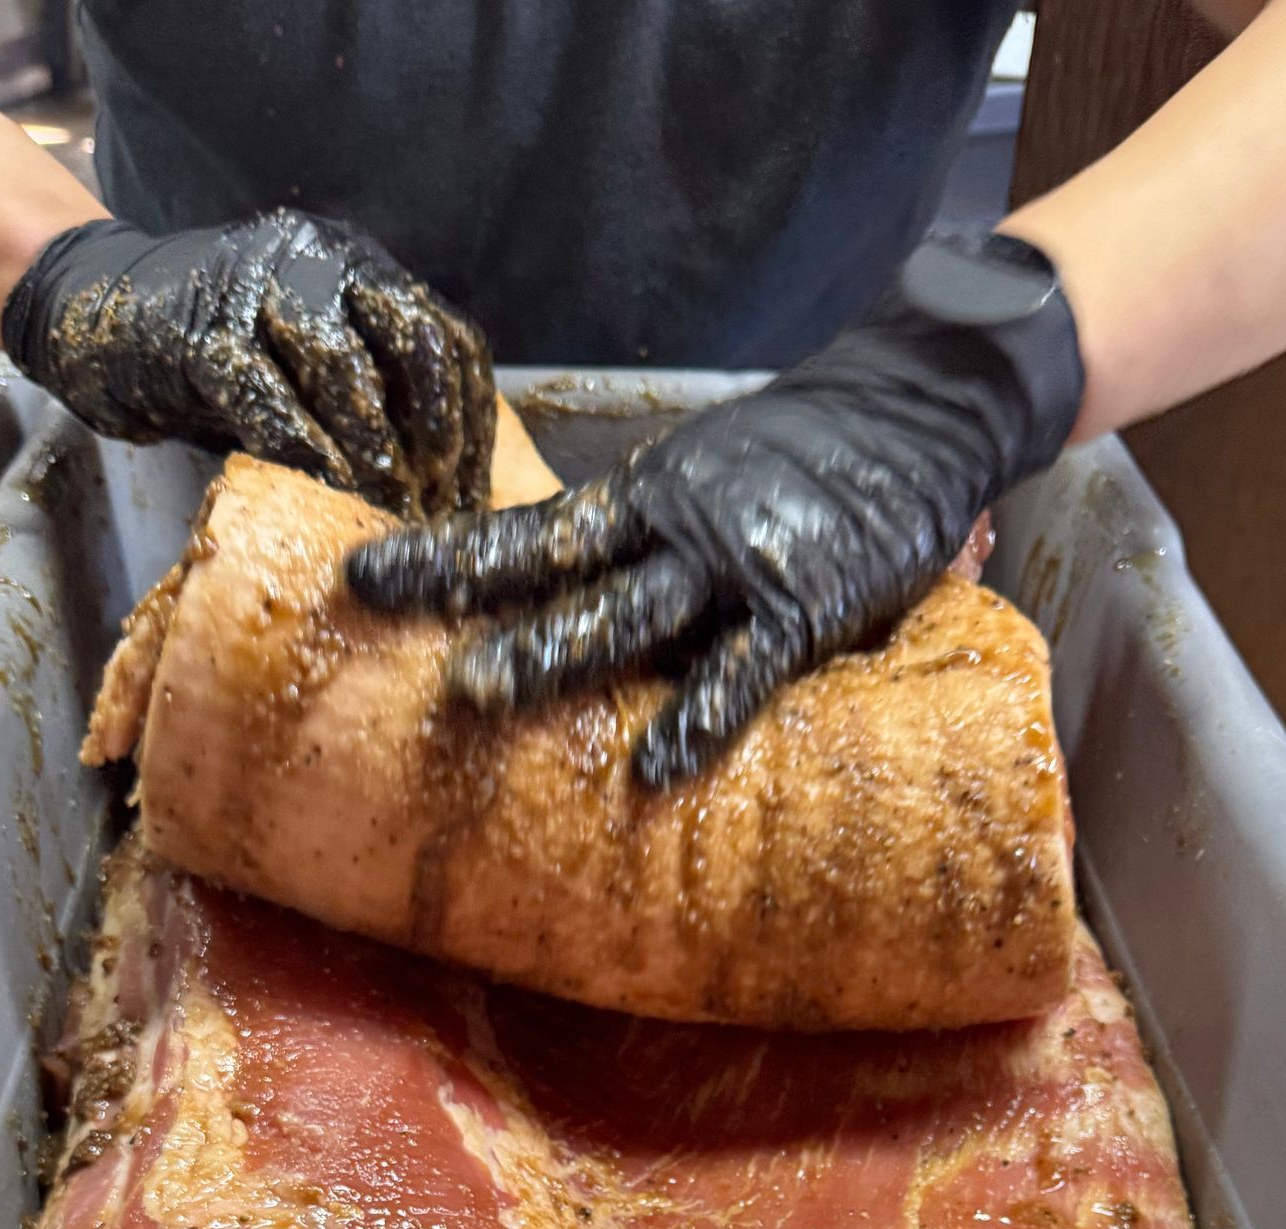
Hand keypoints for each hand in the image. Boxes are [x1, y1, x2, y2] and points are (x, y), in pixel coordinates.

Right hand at [2, 212, 493, 518]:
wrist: (93, 312)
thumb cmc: (211, 361)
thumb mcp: (308, 377)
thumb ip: (369, 407)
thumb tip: (439, 497)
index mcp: (361, 271)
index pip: (447, 342)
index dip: (471, 428)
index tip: (474, 501)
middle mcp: (321, 261)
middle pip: (413, 344)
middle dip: (435, 440)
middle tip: (439, 517)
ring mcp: (259, 286)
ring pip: (346, 368)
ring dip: (374, 454)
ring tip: (388, 519)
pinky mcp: (202, 331)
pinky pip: (268, 399)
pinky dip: (304, 456)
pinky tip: (324, 500)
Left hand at [347, 244, 1082, 786]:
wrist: (923, 404)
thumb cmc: (817, 461)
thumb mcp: (718, 486)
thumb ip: (662, 549)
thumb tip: (587, 616)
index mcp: (645, 498)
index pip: (527, 532)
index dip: (444, 555)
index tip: (362, 577)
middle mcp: (670, 526)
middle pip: (548, 565)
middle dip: (460, 595)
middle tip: (376, 621)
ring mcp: (732, 566)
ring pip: (622, 613)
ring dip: (548, 653)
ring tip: (477, 693)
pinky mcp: (802, 608)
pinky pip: (741, 672)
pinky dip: (700, 716)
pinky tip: (655, 768)